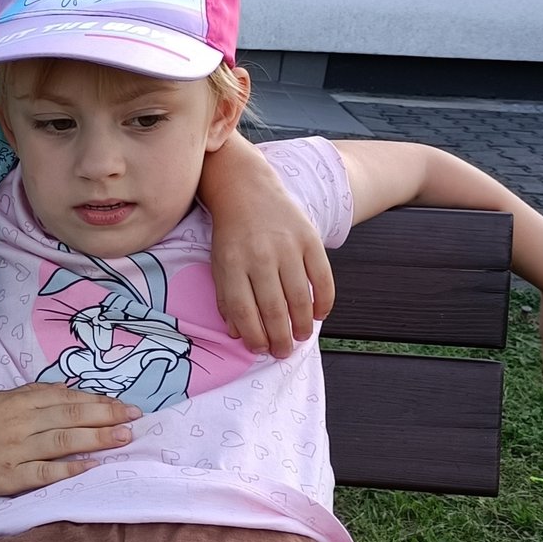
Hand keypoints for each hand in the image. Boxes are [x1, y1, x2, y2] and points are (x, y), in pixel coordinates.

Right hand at [0, 383, 139, 495]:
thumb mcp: (1, 398)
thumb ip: (34, 393)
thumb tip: (68, 389)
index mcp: (19, 400)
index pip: (67, 399)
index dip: (99, 401)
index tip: (124, 404)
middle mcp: (21, 421)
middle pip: (71, 416)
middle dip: (106, 416)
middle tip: (135, 418)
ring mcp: (16, 449)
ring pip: (63, 441)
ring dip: (97, 439)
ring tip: (123, 438)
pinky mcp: (9, 476)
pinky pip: (45, 472)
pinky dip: (70, 469)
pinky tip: (91, 466)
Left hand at [210, 203, 333, 358]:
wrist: (246, 189)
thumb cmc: (231, 233)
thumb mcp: (219, 263)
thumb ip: (227, 297)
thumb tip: (239, 334)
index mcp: (232, 263)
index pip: (244, 310)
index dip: (254, 335)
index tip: (260, 349)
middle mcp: (259, 255)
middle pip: (273, 308)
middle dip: (280, 338)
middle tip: (283, 352)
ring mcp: (286, 246)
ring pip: (299, 297)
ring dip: (302, 325)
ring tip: (300, 337)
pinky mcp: (309, 238)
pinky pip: (322, 277)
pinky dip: (323, 301)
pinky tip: (318, 314)